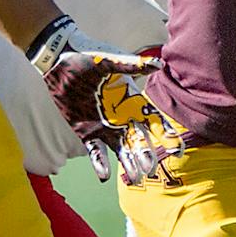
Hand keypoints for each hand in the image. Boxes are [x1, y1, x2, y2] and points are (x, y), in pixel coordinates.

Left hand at [28, 16, 162, 171]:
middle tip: (150, 168)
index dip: (166, 135)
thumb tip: (158, 64)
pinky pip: (96, 151)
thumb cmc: (86, 57)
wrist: (58, 62)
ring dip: (128, 164)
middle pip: (139, 140)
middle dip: (145, 154)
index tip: (177, 150)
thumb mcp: (109, 61)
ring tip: (135, 178)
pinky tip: (104, 176)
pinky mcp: (86, 132)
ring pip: (121, 150)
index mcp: (133, 101)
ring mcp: (104, 127)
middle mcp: (122, 117)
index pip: (154, 121)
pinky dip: (100, 163)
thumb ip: (132, 65)